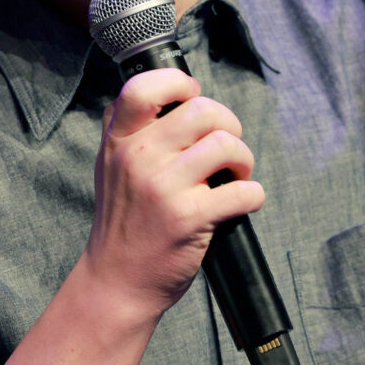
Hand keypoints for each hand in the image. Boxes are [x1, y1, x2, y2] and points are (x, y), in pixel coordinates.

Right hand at [83, 68, 264, 319]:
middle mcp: (138, 158)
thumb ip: (130, 129)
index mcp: (119, 141)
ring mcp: (164, 188)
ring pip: (227, 145)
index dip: (179, 83)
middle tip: (228, 149)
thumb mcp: (111, 167)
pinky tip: (242, 202)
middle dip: (229, 125)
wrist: (117, 282)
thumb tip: (167, 90)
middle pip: (203, 110)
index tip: (194, 98)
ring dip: (244, 160)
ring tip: (236, 176)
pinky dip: (254, 195)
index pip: (145, 86)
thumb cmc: (124, 221)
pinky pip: (244, 191)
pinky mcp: (190, 218)